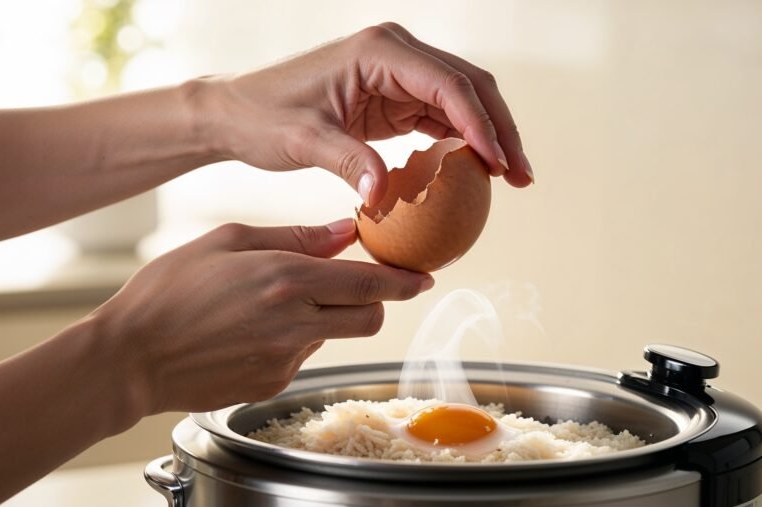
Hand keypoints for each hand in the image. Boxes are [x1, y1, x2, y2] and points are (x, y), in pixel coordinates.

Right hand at [93, 218, 432, 418]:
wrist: (129, 359)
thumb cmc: (167, 292)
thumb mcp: (226, 242)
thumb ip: (293, 237)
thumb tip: (342, 232)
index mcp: (286, 279)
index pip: (369, 284)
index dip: (404, 281)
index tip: (423, 278)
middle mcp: (295, 323)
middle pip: (370, 319)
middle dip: (374, 304)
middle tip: (354, 288)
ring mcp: (286, 359)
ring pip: (333, 337)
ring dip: (323, 320)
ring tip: (269, 306)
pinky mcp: (273, 384)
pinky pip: (301, 358)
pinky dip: (292, 341)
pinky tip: (250, 332)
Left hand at [198, 22, 533, 205]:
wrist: (238, 112)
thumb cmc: (263, 117)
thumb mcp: (302, 142)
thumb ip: (348, 164)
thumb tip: (384, 200)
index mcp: (379, 51)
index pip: (448, 85)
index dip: (482, 126)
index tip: (501, 166)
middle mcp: (396, 53)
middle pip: (469, 86)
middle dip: (501, 130)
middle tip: (523, 177)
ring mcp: (399, 73)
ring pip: (463, 101)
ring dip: (489, 138)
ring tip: (513, 180)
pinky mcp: (396, 96)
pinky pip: (442, 117)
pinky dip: (464, 143)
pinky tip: (478, 174)